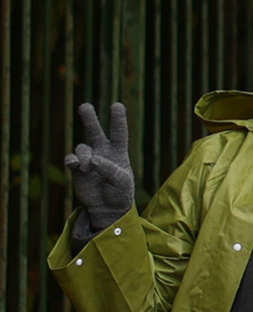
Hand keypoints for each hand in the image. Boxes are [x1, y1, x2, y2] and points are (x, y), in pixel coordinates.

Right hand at [66, 100, 134, 245]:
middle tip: (85, 105)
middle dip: (89, 118)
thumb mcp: (122, 181)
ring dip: (84, 156)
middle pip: (95, 131)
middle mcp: (102, 152)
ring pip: (82, 148)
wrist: (107, 207)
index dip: (117, 119)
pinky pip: (71, 159)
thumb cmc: (120, 192)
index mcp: (118, 152)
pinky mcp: (77, 169)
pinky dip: (72, 160)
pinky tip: (76, 165)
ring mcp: (88, 160)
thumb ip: (110, 169)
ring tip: (89, 167)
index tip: (116, 104)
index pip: (119, 133)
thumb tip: (93, 160)